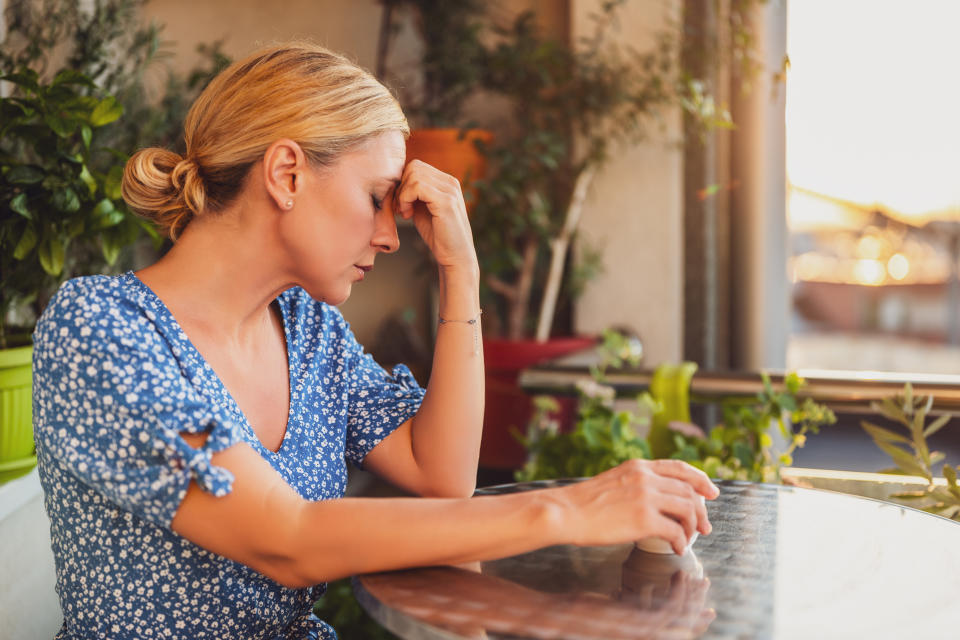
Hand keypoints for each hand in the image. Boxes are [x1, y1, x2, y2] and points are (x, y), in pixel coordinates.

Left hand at [394, 159, 478, 273]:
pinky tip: (408, 215)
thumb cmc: (438, 235)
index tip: (401, 204)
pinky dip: (405, 199)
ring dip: (402, 194)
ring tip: (405, 213)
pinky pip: (417, 186)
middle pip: (414, 167)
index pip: (416, 166)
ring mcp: (450, 190)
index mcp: (447, 182)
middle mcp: (451, 182)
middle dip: (401, 187)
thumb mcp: (423, 208)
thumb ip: (414, 194)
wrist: (455, 257)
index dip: (403, 183)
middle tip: (401, 209)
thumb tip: (395, 182)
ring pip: (414, 174)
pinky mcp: (446, 201)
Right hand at [551, 459, 719, 554]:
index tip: (711, 492)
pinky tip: (676, 548)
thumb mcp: (614, 481)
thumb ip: (635, 483)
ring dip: (692, 527)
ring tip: (688, 538)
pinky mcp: (644, 519)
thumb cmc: (583, 503)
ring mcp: (646, 497)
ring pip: (687, 509)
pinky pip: (675, 531)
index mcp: (638, 466)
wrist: (566, 512)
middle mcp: (646, 477)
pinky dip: (681, 541)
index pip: (680, 468)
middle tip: (704, 526)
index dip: (701, 479)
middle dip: (701, 510)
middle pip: (689, 491)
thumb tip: (655, 498)